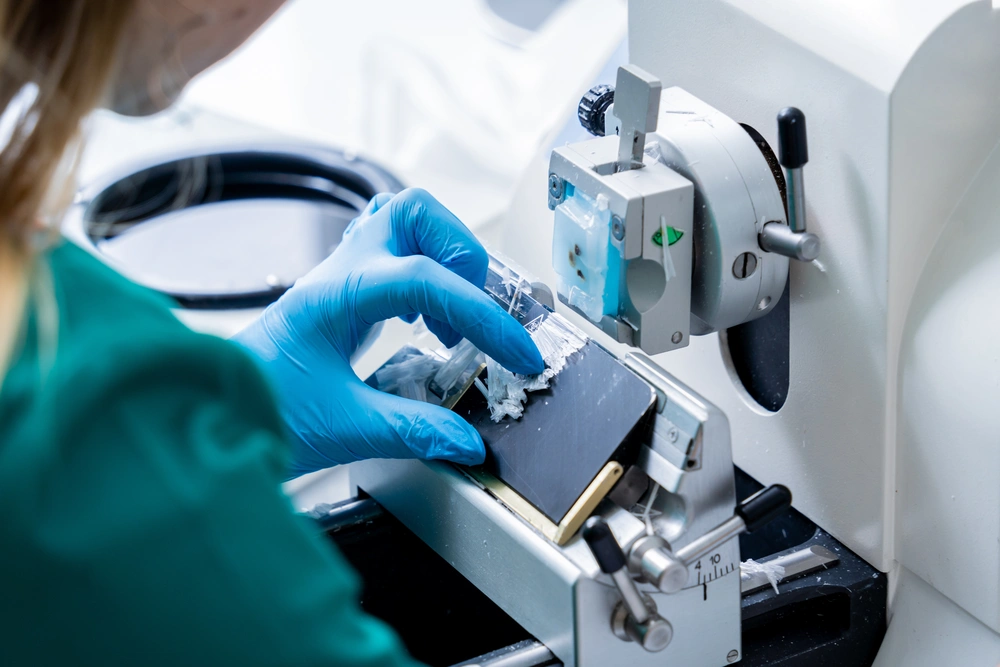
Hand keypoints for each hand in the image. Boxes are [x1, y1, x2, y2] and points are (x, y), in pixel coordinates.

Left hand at [233, 188, 543, 476]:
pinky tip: (430, 328)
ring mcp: (340, 278)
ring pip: (404, 225)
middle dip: (463, 250)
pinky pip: (395, 260)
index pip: (425, 278)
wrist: (205, 410)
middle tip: (481, 305)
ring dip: (447, 261)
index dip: (482, 315)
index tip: (517, 353)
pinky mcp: (342, 296)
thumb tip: (467, 442)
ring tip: (459, 320)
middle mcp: (340, 272)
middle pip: (412, 210)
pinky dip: (427, 283)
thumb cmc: (254, 408)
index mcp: (336, 295)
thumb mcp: (342, 427)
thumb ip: (411, 431)